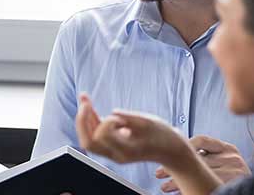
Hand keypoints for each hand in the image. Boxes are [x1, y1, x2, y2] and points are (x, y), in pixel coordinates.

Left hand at [74, 93, 190, 165]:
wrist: (171, 151)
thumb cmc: (163, 136)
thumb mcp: (149, 122)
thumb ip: (130, 118)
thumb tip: (112, 112)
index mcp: (127, 150)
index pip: (103, 136)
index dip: (106, 121)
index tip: (119, 116)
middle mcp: (116, 155)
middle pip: (89, 142)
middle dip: (83, 120)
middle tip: (84, 101)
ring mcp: (113, 153)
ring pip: (89, 139)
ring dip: (85, 118)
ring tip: (84, 97)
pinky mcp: (112, 147)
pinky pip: (96, 135)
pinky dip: (91, 120)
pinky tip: (89, 105)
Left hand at [156, 136, 249, 192]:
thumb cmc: (235, 179)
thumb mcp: (224, 163)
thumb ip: (208, 156)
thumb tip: (178, 152)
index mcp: (229, 149)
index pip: (201, 140)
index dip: (182, 147)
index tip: (166, 156)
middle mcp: (233, 157)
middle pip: (196, 158)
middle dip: (174, 166)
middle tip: (158, 173)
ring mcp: (235, 171)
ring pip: (197, 173)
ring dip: (177, 180)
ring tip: (163, 186)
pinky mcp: (233, 183)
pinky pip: (204, 185)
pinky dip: (187, 188)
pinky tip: (176, 192)